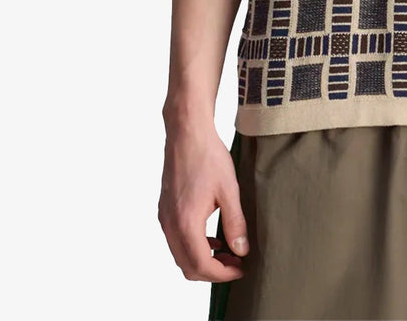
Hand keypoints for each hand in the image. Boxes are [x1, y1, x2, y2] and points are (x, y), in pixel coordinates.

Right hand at [158, 124, 249, 281]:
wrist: (187, 133)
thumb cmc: (208, 157)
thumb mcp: (229, 190)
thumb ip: (235, 223)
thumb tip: (242, 250)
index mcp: (186, 223)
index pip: (201, 264)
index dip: (222, 273)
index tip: (240, 269)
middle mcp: (170, 225)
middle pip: (187, 266)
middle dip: (213, 271)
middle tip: (236, 264)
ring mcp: (165, 218)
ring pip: (180, 255)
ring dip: (203, 259)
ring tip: (228, 251)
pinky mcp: (165, 210)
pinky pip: (176, 240)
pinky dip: (194, 246)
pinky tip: (213, 236)